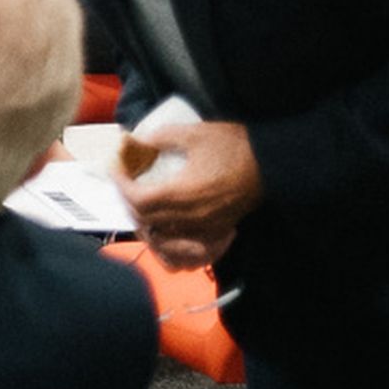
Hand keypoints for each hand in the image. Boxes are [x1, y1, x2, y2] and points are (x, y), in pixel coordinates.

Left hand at [120, 118, 261, 268]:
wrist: (273, 165)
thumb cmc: (235, 148)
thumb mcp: (195, 133)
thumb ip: (161, 137)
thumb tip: (138, 141)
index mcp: (183, 194)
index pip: (138, 201)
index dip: (121, 186)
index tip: (116, 168)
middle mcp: (192, 218)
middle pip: (147, 222)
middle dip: (129, 202)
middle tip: (125, 182)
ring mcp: (206, 229)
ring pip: (164, 242)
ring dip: (146, 227)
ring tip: (140, 208)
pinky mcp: (217, 233)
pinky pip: (188, 254)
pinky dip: (171, 250)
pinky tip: (164, 235)